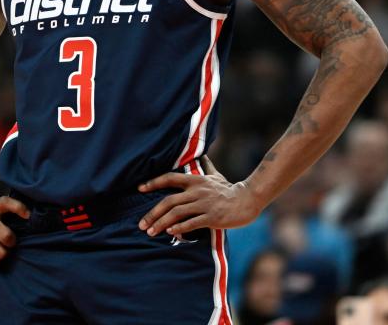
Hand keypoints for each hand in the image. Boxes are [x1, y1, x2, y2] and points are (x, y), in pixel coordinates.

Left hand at [137, 156, 260, 236]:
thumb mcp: (215, 175)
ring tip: (151, 232)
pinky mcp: (212, 217)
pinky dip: (180, 228)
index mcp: (195, 180)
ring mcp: (204, 204)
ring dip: (162, 223)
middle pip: (169, 201)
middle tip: (141, 224)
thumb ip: (205, 166)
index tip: (140, 188)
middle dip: (153, 213)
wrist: (247, 200)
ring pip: (177, 213)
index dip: (153, 182)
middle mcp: (197, 191)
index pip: (170, 178)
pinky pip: (192, 223)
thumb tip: (200, 154)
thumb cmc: (229, 189)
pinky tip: (170, 232)